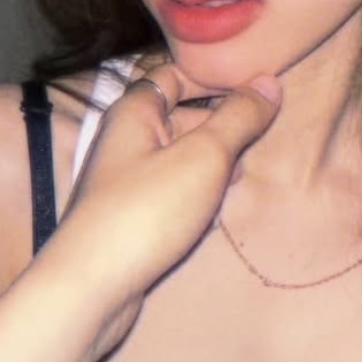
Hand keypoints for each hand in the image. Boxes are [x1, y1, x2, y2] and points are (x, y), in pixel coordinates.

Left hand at [46, 63, 279, 359]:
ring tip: (250, 167)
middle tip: (264, 129)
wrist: (92, 287)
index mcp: (134, 112)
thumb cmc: (146, 212)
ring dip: (213, 159)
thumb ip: (238, 119)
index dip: (212, 74)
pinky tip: (220, 205)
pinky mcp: (130, 216)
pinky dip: (197, 190)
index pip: (173, 74)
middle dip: (220, 121)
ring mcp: (125, 180)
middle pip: (178, 115)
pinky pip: (171, 189)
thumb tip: (269, 83)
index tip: (254, 83)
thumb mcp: (203, 158)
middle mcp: (124, 139)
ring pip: (177, 155)